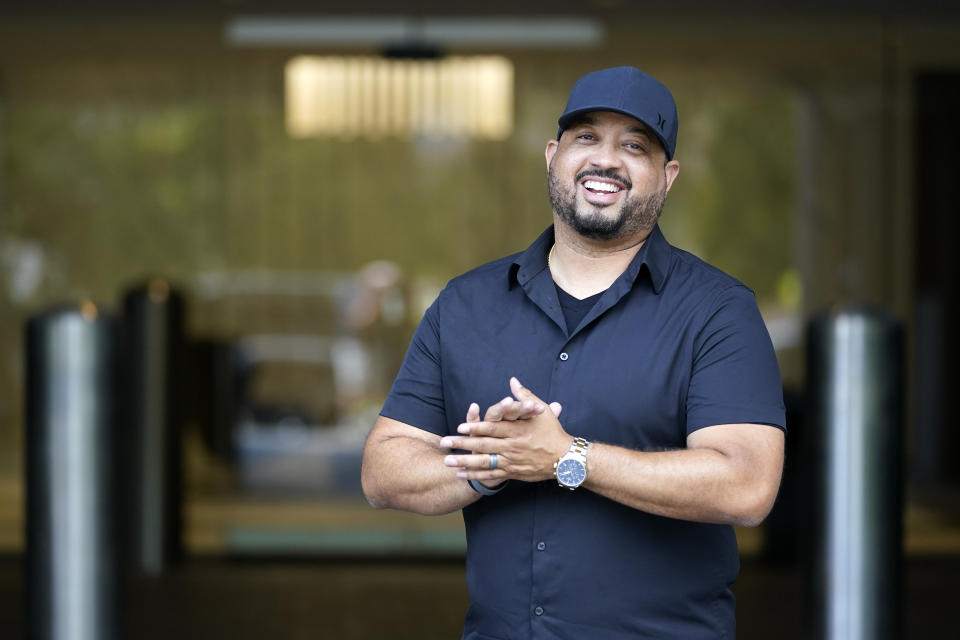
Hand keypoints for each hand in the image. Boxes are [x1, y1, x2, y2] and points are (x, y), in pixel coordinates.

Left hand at [441, 377, 567, 482]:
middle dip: (462, 444)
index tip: (460, 427)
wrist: (565, 459)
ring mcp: (511, 461)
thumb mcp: (541, 411)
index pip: (493, 428)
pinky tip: (461, 473)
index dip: (476, 428)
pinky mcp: (512, 472)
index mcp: (517, 430)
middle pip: (483, 445)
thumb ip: (524, 396)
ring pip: (484, 462)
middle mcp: (512, 447)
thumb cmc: (552, 432)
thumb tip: (513, 381)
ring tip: (447, 461)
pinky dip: (475, 475)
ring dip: (464, 462)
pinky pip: (491, 475)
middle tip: (445, 442)